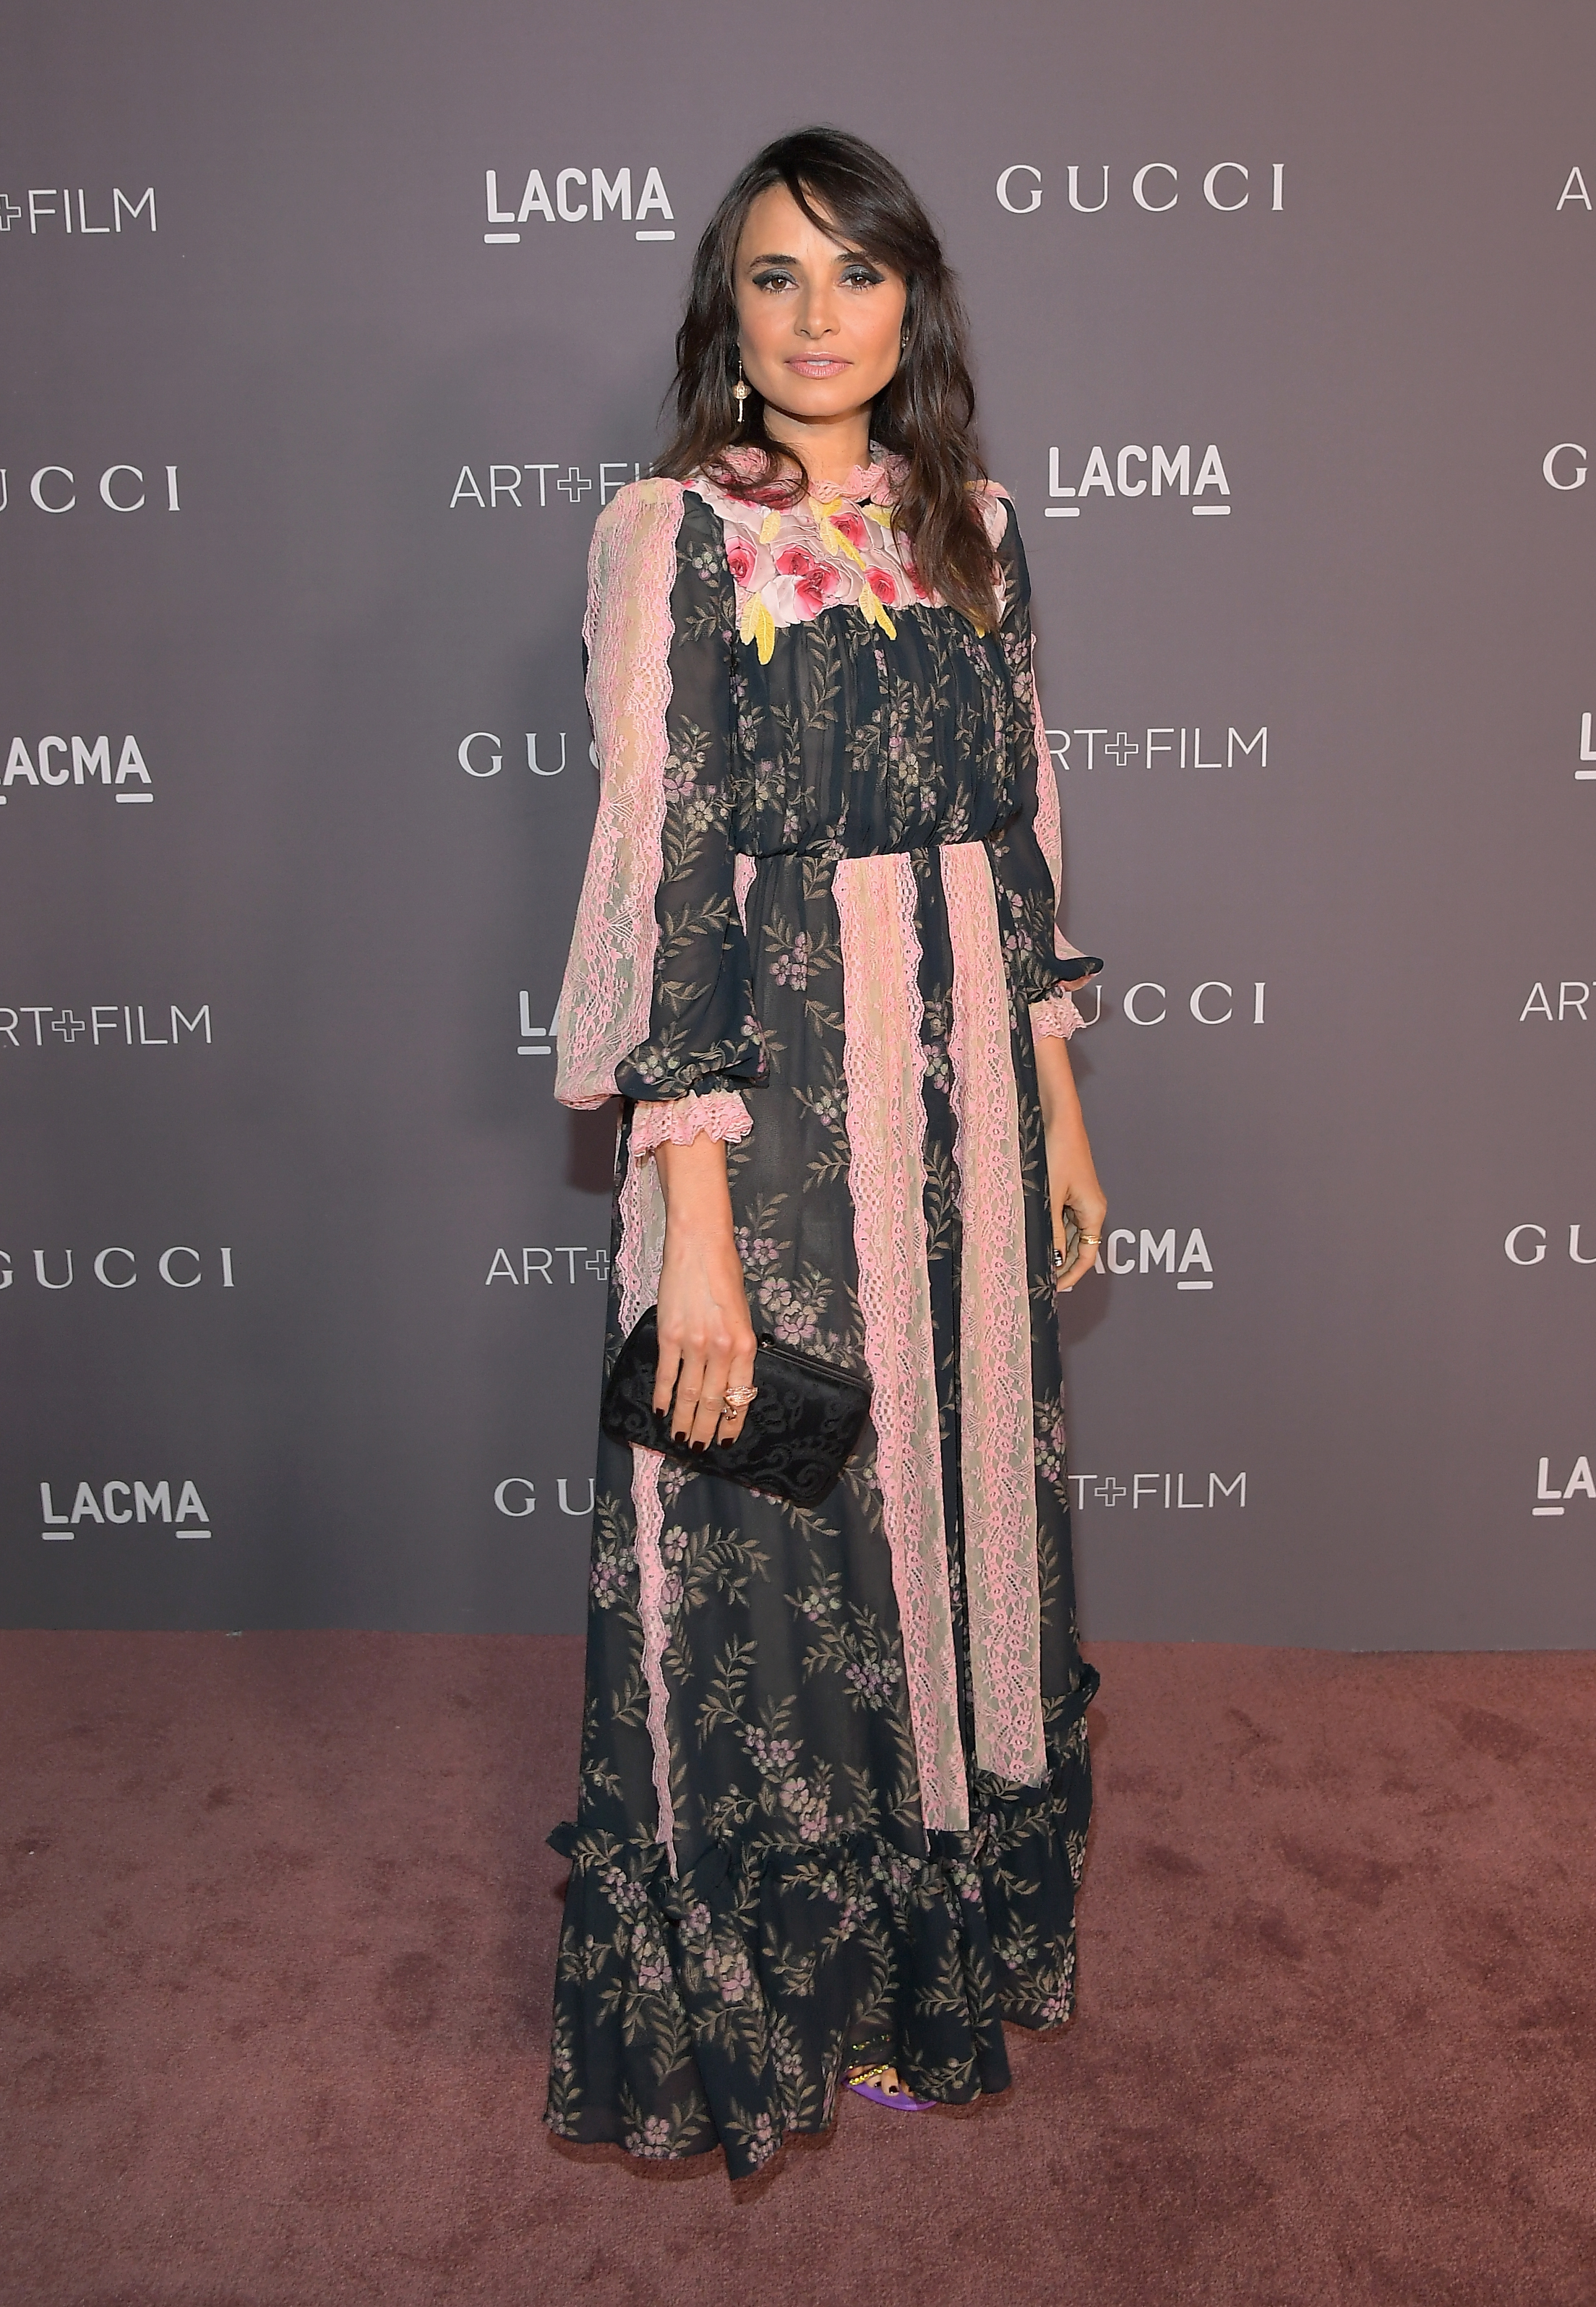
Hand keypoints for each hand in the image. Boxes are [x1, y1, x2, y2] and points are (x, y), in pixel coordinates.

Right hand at [652, 1136, 757, 1449]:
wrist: (700, 1244)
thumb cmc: (725, 1273)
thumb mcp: (741, 1312)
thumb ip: (737, 1346)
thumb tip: (729, 1375)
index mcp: (746, 1344)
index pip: (741, 1395)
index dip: (732, 1422)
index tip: (727, 1441)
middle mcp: (722, 1349)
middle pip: (714, 1401)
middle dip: (707, 1429)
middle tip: (699, 1449)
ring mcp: (694, 1344)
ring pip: (690, 1394)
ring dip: (684, 1420)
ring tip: (680, 1440)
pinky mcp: (669, 1334)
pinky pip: (667, 1374)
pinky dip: (663, 1395)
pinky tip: (660, 1412)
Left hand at [1032, 1032, 1106, 1294]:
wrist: (1057, 1117)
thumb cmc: (1056, 1153)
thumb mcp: (1050, 1196)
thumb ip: (1050, 1231)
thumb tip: (1050, 1263)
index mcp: (1094, 1212)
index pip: (1086, 1257)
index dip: (1069, 1277)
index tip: (1050, 1291)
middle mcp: (1091, 1209)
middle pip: (1077, 1248)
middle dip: (1058, 1266)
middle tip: (1033, 1281)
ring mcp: (1080, 1199)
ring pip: (1067, 1235)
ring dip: (1051, 1249)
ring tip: (1028, 1264)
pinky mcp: (1069, 1190)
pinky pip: (1060, 1219)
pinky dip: (1048, 1231)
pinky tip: (1030, 1237)